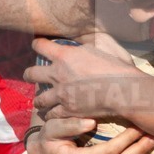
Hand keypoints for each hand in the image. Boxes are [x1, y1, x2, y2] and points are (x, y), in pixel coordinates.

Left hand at [24, 37, 141, 118]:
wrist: (123, 90)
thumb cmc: (116, 66)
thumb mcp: (101, 45)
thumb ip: (85, 42)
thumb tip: (79, 38)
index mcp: (64, 55)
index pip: (40, 46)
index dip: (38, 44)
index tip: (38, 45)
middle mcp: (58, 74)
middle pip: (31, 73)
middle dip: (29, 74)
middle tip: (31, 75)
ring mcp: (61, 94)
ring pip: (39, 99)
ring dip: (40, 99)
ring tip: (42, 100)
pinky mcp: (67, 111)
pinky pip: (51, 115)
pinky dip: (52, 115)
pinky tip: (53, 114)